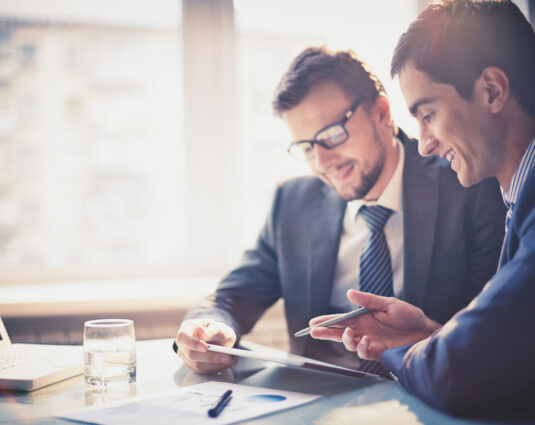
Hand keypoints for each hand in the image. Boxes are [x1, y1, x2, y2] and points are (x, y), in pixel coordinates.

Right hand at [175, 319, 237, 373]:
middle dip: (211, 357)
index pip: (183, 338)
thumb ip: (210, 330)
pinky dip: (217, 368)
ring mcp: (186, 357)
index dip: (193, 343)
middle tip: (228, 357)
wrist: (217, 338)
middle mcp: (183, 345)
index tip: (206, 347)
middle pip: (191, 354)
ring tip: (232, 359)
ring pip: (198, 365)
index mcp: (186, 330)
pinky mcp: (193, 367)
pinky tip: (227, 363)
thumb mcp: (217, 326)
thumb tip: (200, 331)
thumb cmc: (215, 330)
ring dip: (216, 364)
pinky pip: (203, 371)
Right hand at [309, 290, 440, 359]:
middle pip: (339, 333)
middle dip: (326, 333)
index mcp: (364, 317)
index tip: (313, 322)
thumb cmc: (409, 316)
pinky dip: (361, 347)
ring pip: (349, 344)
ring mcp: (370, 342)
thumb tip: (349, 293)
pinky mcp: (378, 352)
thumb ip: (368, 300)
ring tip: (349, 334)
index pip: (341, 319)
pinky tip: (365, 341)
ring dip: (345, 340)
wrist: (426, 332)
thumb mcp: (388, 304)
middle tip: (314, 332)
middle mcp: (364, 330)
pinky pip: (364, 353)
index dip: (327, 321)